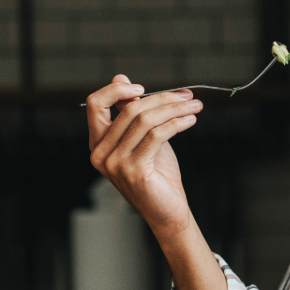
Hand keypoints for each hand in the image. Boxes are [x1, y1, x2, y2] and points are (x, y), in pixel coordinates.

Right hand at [85, 74, 202, 236]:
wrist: (168, 211)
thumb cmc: (157, 173)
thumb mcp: (143, 137)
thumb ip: (132, 112)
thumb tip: (120, 78)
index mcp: (98, 143)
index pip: (95, 104)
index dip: (116, 90)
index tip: (143, 89)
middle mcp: (101, 153)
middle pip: (129, 110)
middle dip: (162, 98)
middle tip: (187, 96)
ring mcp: (115, 164)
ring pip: (145, 120)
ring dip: (175, 109)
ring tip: (194, 106)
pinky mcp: (135, 171)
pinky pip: (157, 135)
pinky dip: (177, 123)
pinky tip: (191, 120)